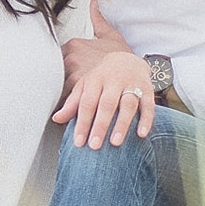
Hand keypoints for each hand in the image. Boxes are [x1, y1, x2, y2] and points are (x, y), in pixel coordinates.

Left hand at [53, 1, 153, 148]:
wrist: (127, 60)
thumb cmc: (102, 78)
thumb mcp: (85, 86)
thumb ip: (73, 103)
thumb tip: (56, 119)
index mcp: (95, 80)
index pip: (87, 103)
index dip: (83, 123)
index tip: (78, 142)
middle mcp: (114, 81)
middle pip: (107, 104)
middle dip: (100, 125)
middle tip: (94, 145)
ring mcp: (132, 84)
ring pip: (128, 104)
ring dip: (122, 124)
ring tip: (115, 143)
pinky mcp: (147, 89)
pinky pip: (148, 105)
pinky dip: (146, 120)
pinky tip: (141, 134)